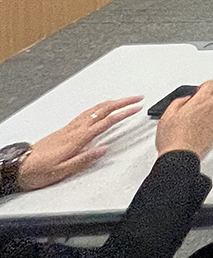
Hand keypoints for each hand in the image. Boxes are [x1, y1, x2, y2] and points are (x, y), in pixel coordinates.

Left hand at [16, 96, 143, 190]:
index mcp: (78, 139)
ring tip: (123, 100)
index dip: (123, 113)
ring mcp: (69, 128)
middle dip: (122, 102)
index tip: (137, 107)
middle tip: (137, 98)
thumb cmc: (38, 170)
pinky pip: (86, 113)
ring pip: (94, 109)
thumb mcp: (62, 170)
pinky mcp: (64, 129)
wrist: (19, 166)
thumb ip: (84, 159)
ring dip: (111, 102)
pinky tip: (99, 109)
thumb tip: (103, 149)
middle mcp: (74, 130)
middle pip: (102, 110)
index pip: (106, 121)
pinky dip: (98, 107)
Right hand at [155, 81, 212, 159]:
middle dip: (210, 93)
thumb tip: (186, 99)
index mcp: (200, 101)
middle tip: (200, 100)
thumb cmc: (173, 138)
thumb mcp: (167, 114)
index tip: (198, 91)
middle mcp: (212, 107)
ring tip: (203, 110)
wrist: (180, 155)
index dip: (203, 86)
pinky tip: (208, 118)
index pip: (210, 84)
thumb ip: (179, 101)